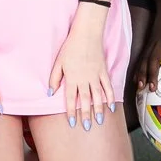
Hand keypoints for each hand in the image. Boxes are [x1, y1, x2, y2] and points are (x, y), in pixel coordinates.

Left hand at [49, 14, 115, 131]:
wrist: (86, 34)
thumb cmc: (70, 47)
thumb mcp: (58, 62)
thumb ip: (54, 78)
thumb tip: (49, 93)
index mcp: (72, 78)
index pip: (70, 98)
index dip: (71, 111)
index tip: (72, 123)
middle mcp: (84, 79)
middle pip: (85, 100)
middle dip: (86, 114)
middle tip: (87, 127)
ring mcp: (95, 76)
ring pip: (98, 96)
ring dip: (99, 109)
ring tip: (99, 121)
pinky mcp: (103, 71)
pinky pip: (108, 87)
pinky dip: (110, 97)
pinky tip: (111, 107)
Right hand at [134, 0, 160, 93]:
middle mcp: (160, 42)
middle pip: (153, 59)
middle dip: (151, 74)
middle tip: (151, 89)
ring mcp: (153, 42)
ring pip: (145, 59)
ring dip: (142, 73)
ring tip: (139, 87)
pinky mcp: (149, 42)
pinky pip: (142, 56)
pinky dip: (138, 67)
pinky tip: (135, 78)